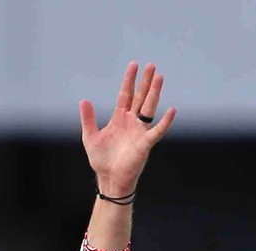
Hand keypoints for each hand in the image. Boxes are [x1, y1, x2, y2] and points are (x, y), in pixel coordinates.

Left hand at [79, 62, 175, 197]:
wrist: (109, 179)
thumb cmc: (102, 160)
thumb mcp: (90, 137)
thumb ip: (88, 119)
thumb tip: (84, 100)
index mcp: (119, 118)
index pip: (126, 94)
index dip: (129, 80)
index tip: (134, 65)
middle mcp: (131, 121)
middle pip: (140, 97)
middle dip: (145, 82)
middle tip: (151, 65)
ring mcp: (139, 131)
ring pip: (149, 108)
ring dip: (154, 93)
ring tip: (160, 77)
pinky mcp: (145, 143)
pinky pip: (157, 131)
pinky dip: (165, 122)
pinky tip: (171, 110)